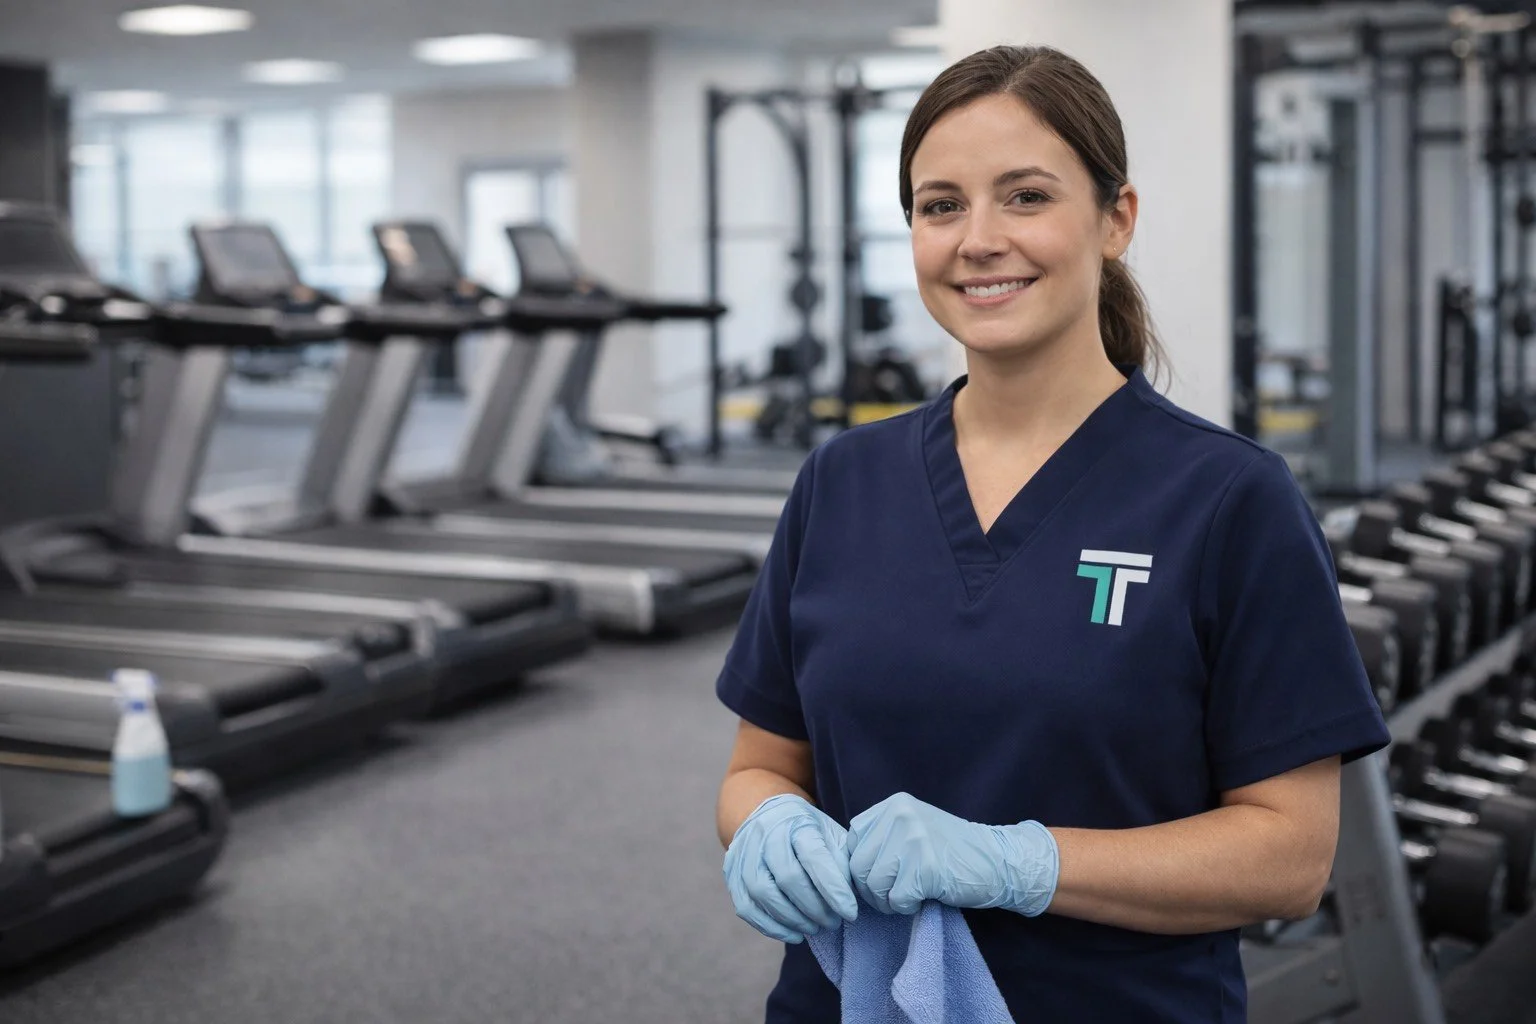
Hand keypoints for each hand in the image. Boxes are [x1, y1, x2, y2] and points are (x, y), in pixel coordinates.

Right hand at [724, 794, 859, 943]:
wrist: (768, 817)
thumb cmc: (808, 831)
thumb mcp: (831, 834)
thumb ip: (843, 862)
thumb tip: (851, 897)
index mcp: (797, 822)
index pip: (814, 857)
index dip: (833, 889)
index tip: (850, 913)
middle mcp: (766, 834)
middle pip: (788, 878)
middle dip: (814, 908)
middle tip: (833, 922)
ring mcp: (744, 853)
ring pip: (763, 894)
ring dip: (793, 920)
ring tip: (815, 928)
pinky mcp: (731, 873)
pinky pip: (746, 907)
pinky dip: (771, 927)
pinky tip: (794, 934)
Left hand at [847, 792, 1058, 916]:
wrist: (997, 861)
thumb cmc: (949, 852)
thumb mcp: (911, 829)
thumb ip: (880, 838)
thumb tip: (839, 867)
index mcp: (893, 805)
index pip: (852, 842)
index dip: (862, 868)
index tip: (881, 880)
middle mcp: (901, 816)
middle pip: (858, 866)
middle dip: (872, 890)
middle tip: (894, 896)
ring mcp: (914, 839)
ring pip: (874, 885)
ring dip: (887, 901)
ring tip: (908, 896)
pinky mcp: (927, 866)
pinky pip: (897, 899)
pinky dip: (906, 908)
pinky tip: (923, 899)